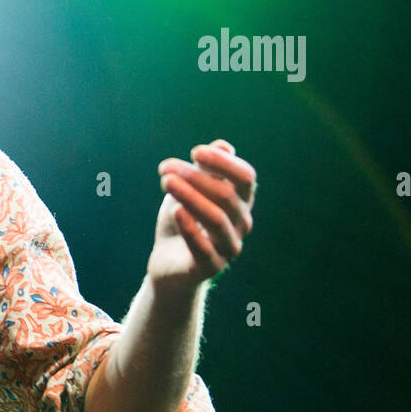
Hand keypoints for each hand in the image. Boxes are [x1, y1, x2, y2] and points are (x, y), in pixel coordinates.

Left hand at [148, 139, 256, 290]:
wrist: (168, 263)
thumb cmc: (182, 221)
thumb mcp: (189, 192)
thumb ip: (205, 171)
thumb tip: (223, 145)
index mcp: (241, 202)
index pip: (245, 177)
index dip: (223, 162)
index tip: (195, 152)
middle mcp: (241, 223)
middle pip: (226, 195)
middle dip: (195, 177)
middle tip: (165, 168)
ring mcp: (229, 246)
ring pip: (216, 219)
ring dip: (190, 197)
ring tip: (166, 182)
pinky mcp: (211, 266)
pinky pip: (204, 248)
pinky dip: (190, 228)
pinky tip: (176, 211)